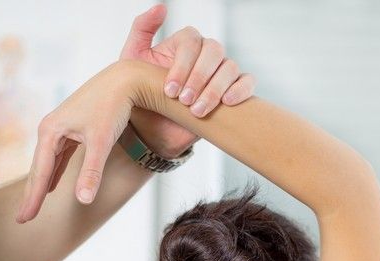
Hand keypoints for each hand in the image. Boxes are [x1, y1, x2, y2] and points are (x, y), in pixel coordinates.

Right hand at [15, 63, 135, 222]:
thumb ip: (91, 172)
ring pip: (47, 163)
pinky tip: (51, 185)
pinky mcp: (71, 128)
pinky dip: (53, 172)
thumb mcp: (101, 142)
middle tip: (22, 220)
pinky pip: (57, 157)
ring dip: (41, 185)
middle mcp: (50, 129)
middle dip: (31, 195)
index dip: (32, 198)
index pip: (39, 173)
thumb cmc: (112, 107)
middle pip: (38, 168)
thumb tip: (83, 200)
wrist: (124, 79)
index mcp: (51, 131)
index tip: (24, 219)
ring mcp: (60, 128)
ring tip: (33, 205)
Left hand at [120, 4, 255, 155]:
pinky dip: (241, 90)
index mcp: (184, 44)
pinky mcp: (231, 92)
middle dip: (199, 77)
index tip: (170, 90)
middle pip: (214, 50)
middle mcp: (205, 55)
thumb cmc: (141, 93)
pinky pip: (247, 82)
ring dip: (215, 88)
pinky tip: (227, 103)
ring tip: (197, 111)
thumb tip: (162, 6)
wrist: (151, 129)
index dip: (183, 65)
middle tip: (184, 100)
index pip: (192, 41)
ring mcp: (220, 73)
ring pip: (230, 67)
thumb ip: (142, 28)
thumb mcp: (133, 59)